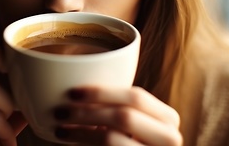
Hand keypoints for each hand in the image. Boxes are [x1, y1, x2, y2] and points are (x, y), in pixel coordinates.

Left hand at [53, 86, 181, 145]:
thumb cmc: (132, 141)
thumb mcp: (134, 122)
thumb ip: (119, 106)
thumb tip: (77, 88)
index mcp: (167, 118)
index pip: (136, 97)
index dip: (102, 92)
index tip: (72, 91)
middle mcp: (169, 137)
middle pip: (124, 115)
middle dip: (88, 111)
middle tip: (60, 110)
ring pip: (111, 137)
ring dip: (80, 130)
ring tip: (59, 127)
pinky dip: (83, 142)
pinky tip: (68, 139)